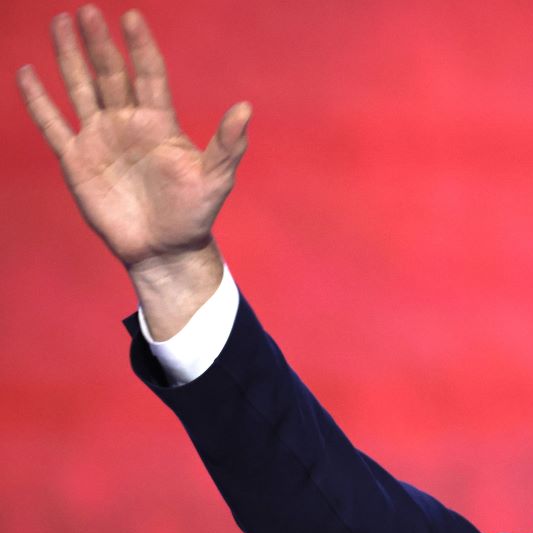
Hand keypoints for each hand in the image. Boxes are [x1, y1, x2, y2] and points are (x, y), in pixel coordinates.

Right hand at [17, 5, 250, 336]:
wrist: (165, 248)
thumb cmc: (195, 213)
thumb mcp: (216, 178)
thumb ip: (227, 144)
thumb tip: (246, 108)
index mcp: (160, 123)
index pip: (149, 74)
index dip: (141, 47)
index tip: (133, 17)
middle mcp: (128, 123)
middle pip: (110, 74)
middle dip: (99, 43)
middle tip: (86, 10)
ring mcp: (101, 138)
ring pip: (81, 89)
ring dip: (70, 58)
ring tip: (61, 23)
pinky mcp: (77, 160)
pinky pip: (53, 125)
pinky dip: (39, 101)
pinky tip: (26, 72)